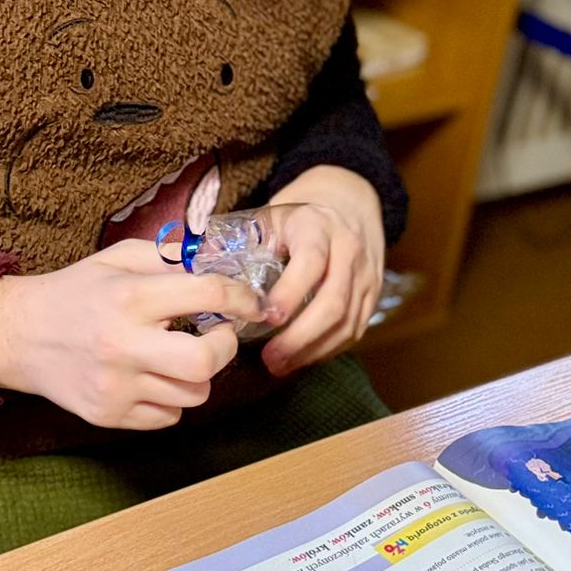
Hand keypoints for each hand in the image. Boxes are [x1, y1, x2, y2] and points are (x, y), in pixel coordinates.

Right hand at [0, 240, 263, 430]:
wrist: (17, 335)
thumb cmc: (75, 291)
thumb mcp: (118, 259)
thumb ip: (169, 258)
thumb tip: (219, 263)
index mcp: (129, 297)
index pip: (207, 294)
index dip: (242, 298)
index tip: (251, 303)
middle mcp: (123, 344)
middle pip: (205, 361)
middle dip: (225, 347)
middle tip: (218, 335)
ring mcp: (116, 386)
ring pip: (193, 395)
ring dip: (197, 375)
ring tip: (177, 356)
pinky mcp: (108, 415)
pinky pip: (168, 418)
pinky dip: (171, 400)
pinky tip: (152, 378)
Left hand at [259, 165, 385, 377]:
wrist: (348, 205)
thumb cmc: (298, 218)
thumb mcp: (269, 218)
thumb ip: (240, 244)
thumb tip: (196, 272)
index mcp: (317, 226)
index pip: (310, 263)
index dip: (289, 294)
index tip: (265, 318)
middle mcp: (348, 249)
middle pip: (333, 302)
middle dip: (300, 337)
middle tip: (270, 358)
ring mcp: (366, 274)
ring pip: (347, 323)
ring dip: (312, 350)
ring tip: (280, 365)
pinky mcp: (374, 295)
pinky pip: (355, 330)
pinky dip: (328, 350)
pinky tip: (302, 358)